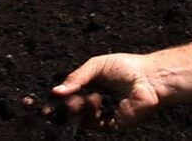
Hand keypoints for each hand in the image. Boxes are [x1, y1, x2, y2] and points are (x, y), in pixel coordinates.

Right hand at [43, 53, 160, 131]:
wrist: (148, 78)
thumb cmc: (126, 68)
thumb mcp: (96, 66)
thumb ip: (76, 77)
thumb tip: (56, 91)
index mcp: (90, 89)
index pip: (68, 99)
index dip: (56, 102)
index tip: (43, 104)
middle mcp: (94, 104)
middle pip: (70, 112)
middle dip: (62, 108)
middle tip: (59, 102)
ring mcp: (102, 116)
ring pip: (79, 120)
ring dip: (75, 109)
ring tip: (80, 98)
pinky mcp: (111, 125)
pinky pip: (93, 125)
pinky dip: (90, 114)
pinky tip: (94, 100)